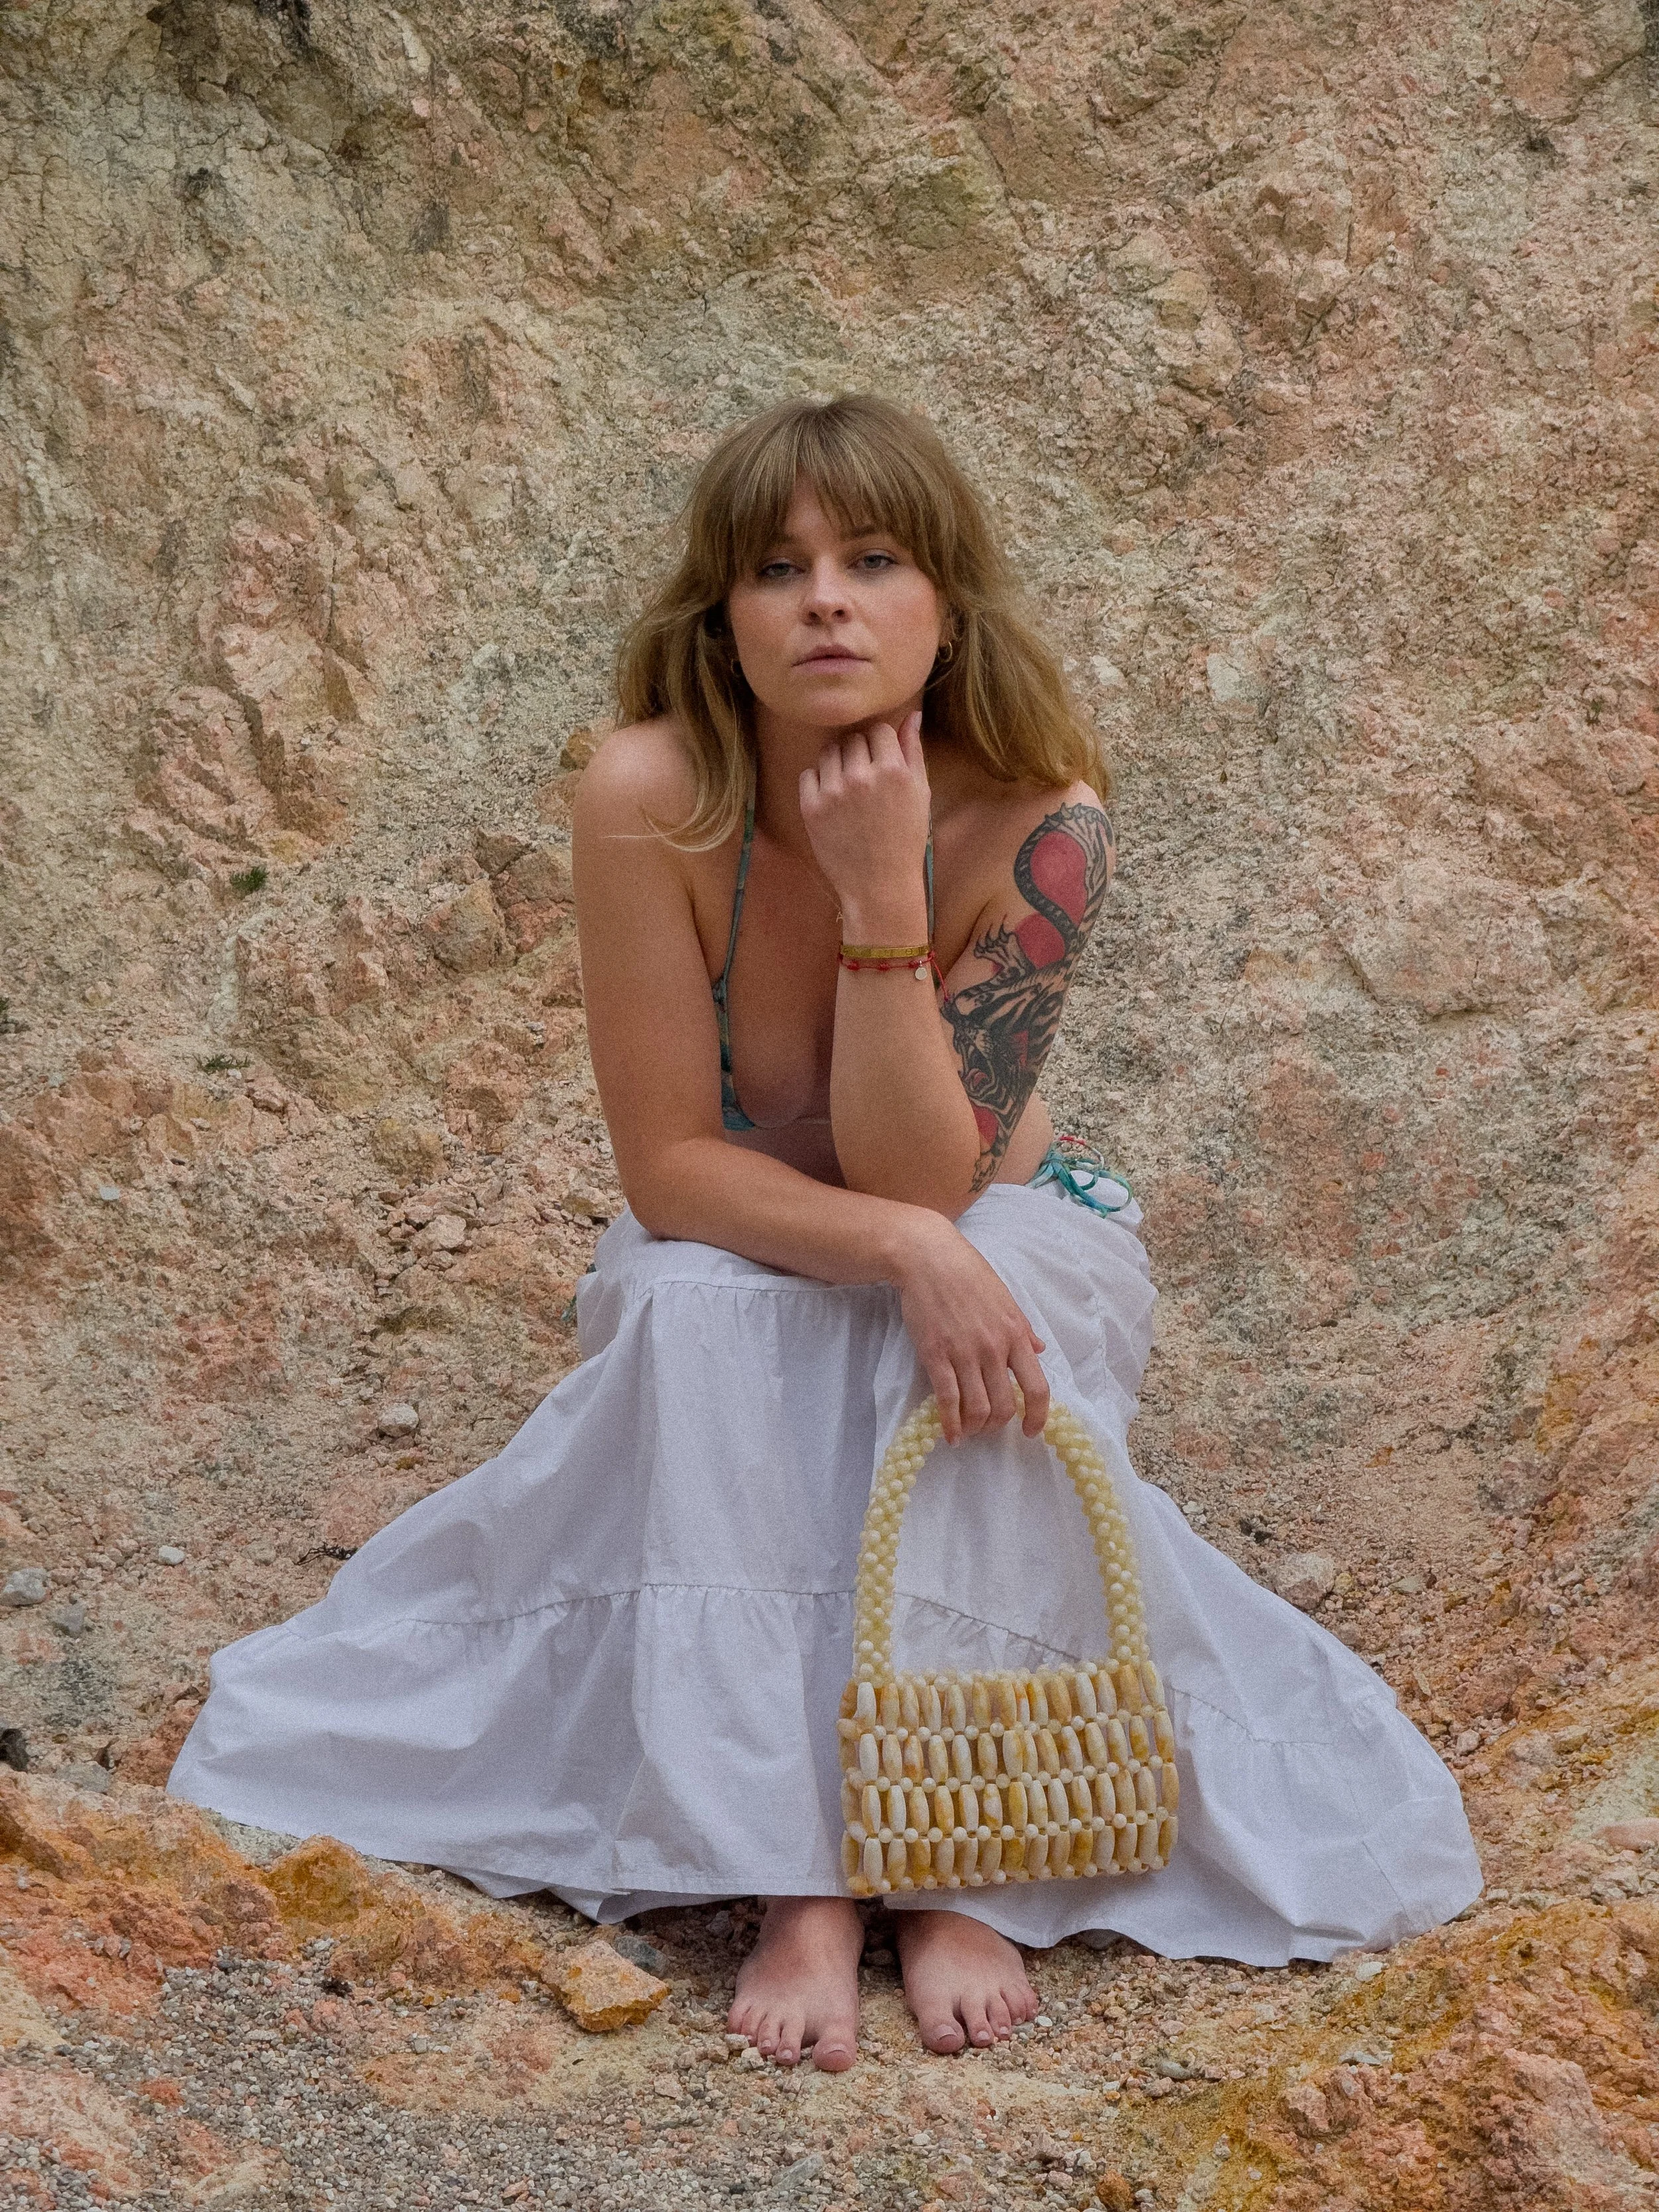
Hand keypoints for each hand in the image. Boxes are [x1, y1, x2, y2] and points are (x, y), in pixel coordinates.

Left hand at [799, 710, 931, 938]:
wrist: (879, 885)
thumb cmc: (905, 840)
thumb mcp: (920, 794)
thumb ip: (913, 751)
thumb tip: (911, 715)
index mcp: (893, 770)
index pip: (878, 729)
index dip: (880, 744)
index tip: (880, 763)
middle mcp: (861, 776)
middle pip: (852, 739)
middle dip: (858, 753)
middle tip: (865, 780)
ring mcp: (833, 791)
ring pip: (829, 753)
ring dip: (837, 764)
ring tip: (848, 789)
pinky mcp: (811, 807)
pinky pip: (808, 774)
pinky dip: (818, 781)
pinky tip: (833, 801)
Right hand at [891, 1214, 1049, 1443]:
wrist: (928, 1257)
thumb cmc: (968, 1273)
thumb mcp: (1005, 1298)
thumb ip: (1023, 1329)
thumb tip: (1040, 1351)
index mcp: (1015, 1334)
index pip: (1037, 1388)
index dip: (1038, 1416)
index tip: (1031, 1430)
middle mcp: (993, 1348)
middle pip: (1005, 1405)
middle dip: (999, 1424)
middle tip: (989, 1426)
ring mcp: (964, 1353)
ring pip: (977, 1408)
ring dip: (976, 1427)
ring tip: (970, 1429)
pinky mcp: (935, 1355)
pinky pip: (947, 1400)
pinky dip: (951, 1424)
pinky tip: (951, 1435)